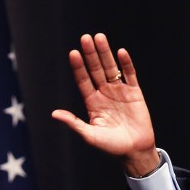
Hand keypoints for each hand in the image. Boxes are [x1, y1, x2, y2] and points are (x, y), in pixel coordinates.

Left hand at [51, 33, 160, 176]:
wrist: (134, 151)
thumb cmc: (111, 147)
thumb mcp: (90, 135)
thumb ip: (74, 123)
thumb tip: (54, 114)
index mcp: (93, 102)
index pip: (83, 80)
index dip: (78, 67)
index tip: (73, 53)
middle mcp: (104, 93)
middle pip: (96, 69)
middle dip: (91, 54)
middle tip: (85, 38)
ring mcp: (120, 91)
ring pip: (111, 68)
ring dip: (105, 53)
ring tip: (99, 38)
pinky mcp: (135, 93)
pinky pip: (130, 74)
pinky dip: (126, 64)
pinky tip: (120, 52)